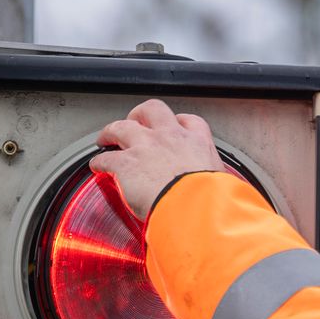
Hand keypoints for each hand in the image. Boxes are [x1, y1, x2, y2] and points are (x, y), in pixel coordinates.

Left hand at [91, 100, 226, 221]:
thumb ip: (214, 182)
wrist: (194, 208)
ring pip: (121, 126)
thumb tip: (221, 193)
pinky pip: (106, 158)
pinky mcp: (126, 163)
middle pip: (151, 110)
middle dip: (139, 114)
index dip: (177, 123)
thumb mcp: (222, 184)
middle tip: (134, 122)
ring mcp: (145, 147)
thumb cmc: (211, 202)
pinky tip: (97, 166)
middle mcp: (169, 137)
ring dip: (111, 131)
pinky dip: (99, 162)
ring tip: (106, 138)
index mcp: (196, 142)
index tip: (173, 129)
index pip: (187, 121)